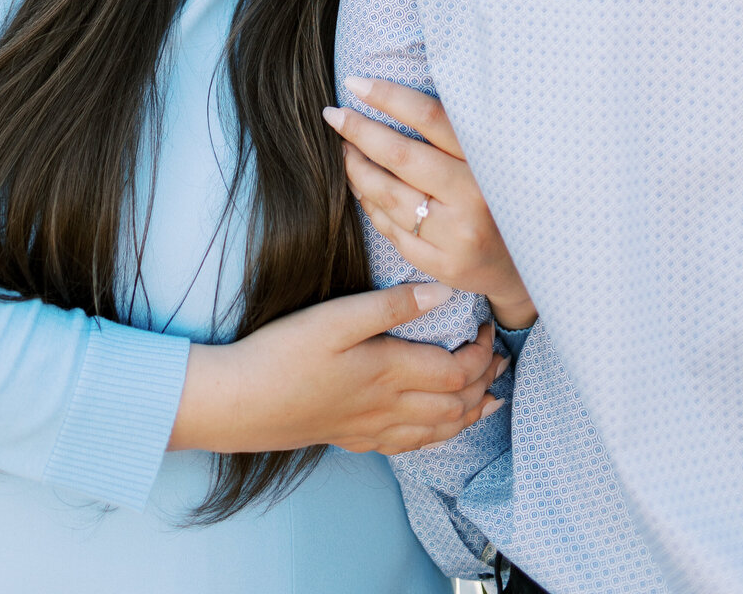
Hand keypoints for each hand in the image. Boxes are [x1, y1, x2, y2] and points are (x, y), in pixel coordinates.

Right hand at [168, 283, 506, 456]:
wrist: (241, 403)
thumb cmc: (284, 353)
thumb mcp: (335, 317)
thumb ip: (391, 306)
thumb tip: (443, 295)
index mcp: (390, 372)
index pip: (457, 370)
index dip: (481, 352)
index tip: (487, 327)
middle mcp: (389, 408)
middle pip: (456, 404)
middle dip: (485, 382)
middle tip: (501, 361)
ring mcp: (372, 429)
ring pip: (439, 431)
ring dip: (470, 414)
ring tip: (490, 400)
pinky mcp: (354, 438)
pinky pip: (412, 446)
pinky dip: (438, 437)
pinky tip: (438, 430)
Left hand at [323, 77, 537, 331]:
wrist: (529, 265)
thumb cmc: (502, 196)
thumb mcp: (492, 158)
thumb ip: (455, 132)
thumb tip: (395, 93)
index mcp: (487, 160)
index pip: (431, 117)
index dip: (389, 96)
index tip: (355, 83)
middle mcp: (474, 197)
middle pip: (401, 156)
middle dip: (359, 132)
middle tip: (333, 114)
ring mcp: (457, 236)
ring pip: (388, 196)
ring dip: (357, 170)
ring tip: (343, 151)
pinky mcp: (444, 266)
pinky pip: (392, 231)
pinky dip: (371, 206)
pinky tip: (362, 189)